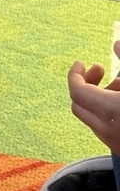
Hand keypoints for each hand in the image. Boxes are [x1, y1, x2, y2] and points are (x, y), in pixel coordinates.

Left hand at [67, 40, 119, 154]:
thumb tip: (116, 43)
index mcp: (111, 111)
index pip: (77, 91)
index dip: (75, 73)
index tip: (81, 62)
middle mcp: (109, 132)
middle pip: (79, 105)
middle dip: (85, 83)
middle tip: (100, 69)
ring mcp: (116, 146)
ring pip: (92, 119)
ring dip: (98, 98)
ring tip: (119, 84)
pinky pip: (105, 130)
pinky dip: (107, 113)